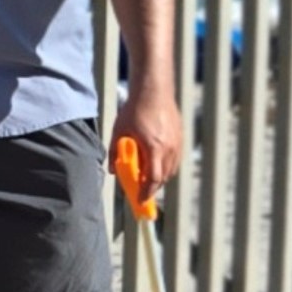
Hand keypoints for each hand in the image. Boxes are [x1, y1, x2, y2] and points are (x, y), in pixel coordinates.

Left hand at [112, 92, 187, 208]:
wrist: (154, 90)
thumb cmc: (135, 109)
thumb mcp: (119, 131)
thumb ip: (114, 152)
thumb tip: (112, 170)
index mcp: (154, 148)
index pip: (152, 179)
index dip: (146, 192)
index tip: (140, 200)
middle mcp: (169, 148)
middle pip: (163, 177)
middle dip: (152, 187)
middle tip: (141, 192)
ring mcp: (177, 143)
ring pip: (171, 169)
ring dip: (160, 177)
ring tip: (147, 178)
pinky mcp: (180, 137)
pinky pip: (175, 159)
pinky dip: (166, 166)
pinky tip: (156, 164)